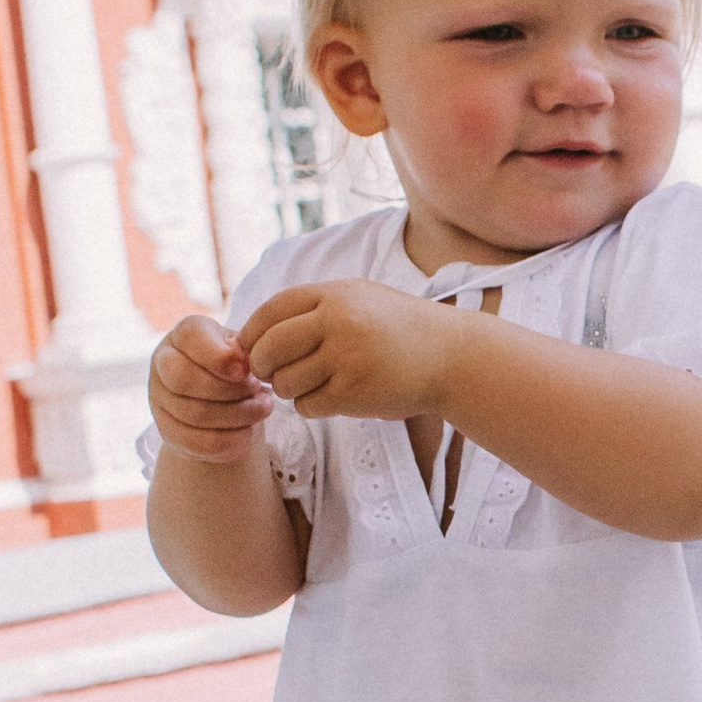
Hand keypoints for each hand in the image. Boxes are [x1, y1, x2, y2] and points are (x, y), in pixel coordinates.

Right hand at [148, 314, 272, 464]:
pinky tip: (250, 431)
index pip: (190, 337)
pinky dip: (230, 439)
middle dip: (228, 389)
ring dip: (237, 415)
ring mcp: (159, 398)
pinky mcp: (166, 430)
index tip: (247, 370)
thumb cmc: (236, 363)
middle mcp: (162, 362)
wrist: (222, 398)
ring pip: (194, 413)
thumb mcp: (241, 349)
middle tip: (258, 390)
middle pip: (183, 378)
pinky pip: (196, 441)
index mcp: (183, 334)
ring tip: (264, 408)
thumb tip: (243, 363)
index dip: (220, 357)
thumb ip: (242, 351)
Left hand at [241, 278, 450, 423]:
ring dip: (289, 390)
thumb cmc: (399, 330)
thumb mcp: (360, 299)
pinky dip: (311, 406)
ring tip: (311, 385)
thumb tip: (256, 333)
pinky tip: (331, 398)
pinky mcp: (355, 391)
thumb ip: (314, 309)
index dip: (252, 332)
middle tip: (274, 373)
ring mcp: (346, 357)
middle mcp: (338, 321)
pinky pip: (307, 405)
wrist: (451, 356)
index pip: (271, 310)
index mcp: (335, 295)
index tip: (250, 348)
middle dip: (263, 366)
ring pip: (285, 382)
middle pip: (270, 348)